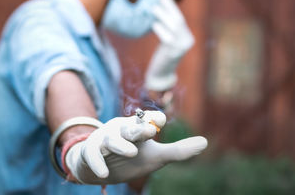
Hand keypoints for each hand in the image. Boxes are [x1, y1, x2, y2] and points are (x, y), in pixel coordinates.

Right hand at [65, 111, 207, 184]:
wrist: (99, 167)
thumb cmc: (132, 157)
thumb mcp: (156, 155)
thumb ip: (178, 150)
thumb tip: (205, 142)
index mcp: (138, 128)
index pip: (148, 119)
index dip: (155, 120)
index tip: (161, 123)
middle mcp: (121, 131)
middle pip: (130, 127)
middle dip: (139, 128)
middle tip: (151, 131)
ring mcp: (104, 141)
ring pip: (112, 140)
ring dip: (121, 145)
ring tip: (132, 152)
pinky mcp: (90, 153)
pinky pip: (92, 155)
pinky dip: (98, 164)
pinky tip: (104, 176)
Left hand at [145, 0, 194, 90]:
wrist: (161, 74)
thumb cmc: (161, 55)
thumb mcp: (167, 39)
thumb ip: (167, 27)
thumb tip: (157, 6)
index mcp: (187, 36)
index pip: (180, 18)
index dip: (172, 7)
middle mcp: (187, 41)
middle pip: (179, 20)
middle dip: (169, 8)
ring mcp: (182, 48)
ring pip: (174, 27)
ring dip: (163, 16)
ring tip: (153, 9)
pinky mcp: (173, 53)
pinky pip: (168, 38)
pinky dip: (161, 29)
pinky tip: (153, 24)